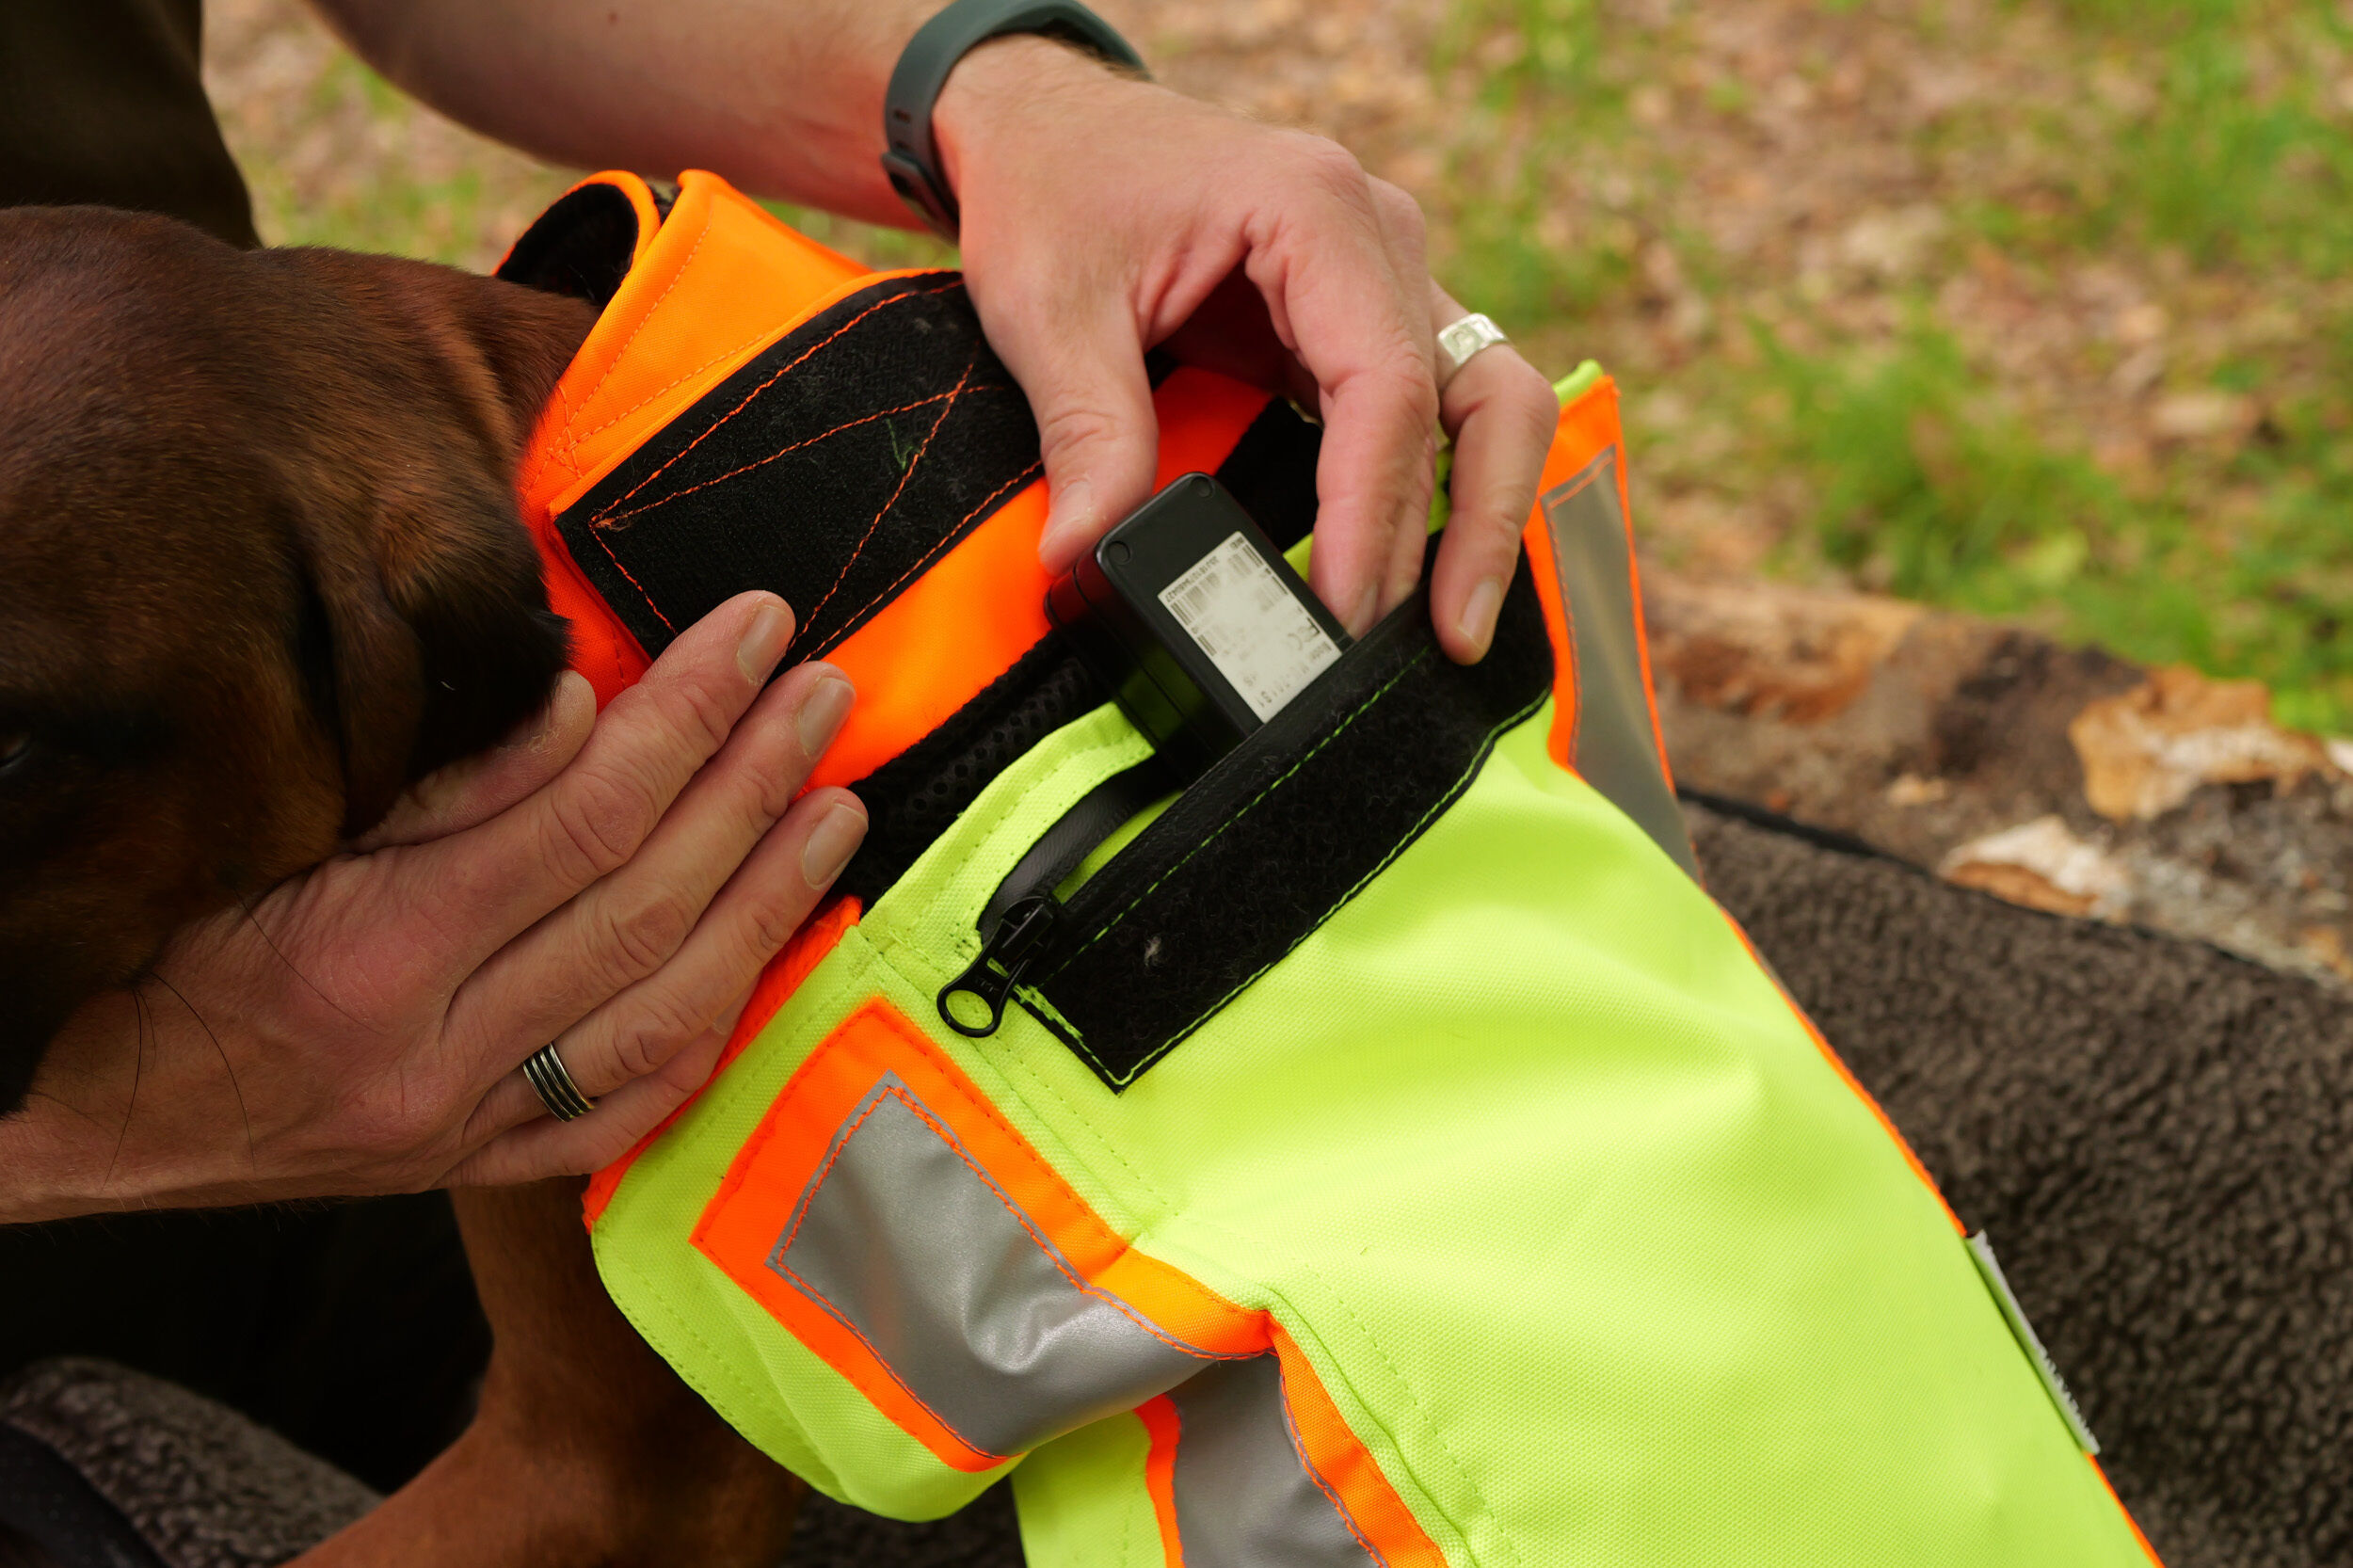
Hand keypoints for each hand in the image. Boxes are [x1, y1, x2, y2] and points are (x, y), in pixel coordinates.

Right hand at [0, 592, 866, 1221]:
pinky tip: (776, 958)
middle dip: (753, 784)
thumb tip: (581, 707)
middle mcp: (432, 1057)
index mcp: (367, 956)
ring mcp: (461, 1127)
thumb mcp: (258, 829)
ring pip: (665, 1017)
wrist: (53, 1114)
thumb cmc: (140, 938)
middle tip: (823, 691)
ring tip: (837, 803)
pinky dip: (711, 1035)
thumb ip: (429, 782)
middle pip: (646, 906)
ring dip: (768, 904)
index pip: (582, 816)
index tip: (754, 629)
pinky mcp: (470, 1168)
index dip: (687, 713)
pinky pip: (622, 1115)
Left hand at [937, 38, 1561, 661]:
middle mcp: (1376, 236)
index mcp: (1313, 210)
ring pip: (1487, 402)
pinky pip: (1435, 409)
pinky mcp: (1364, 318)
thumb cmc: (1053, 189)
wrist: (1046, 128)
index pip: (1385, 383)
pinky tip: (1416, 573)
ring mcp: (1385, 274)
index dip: (1374, 511)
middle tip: (1440, 643)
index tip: (1345, 610)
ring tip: (1450, 628)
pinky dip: (1438, 491)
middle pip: (1477, 396)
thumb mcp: (1048, 307)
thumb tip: (1086, 558)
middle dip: (1470, 529)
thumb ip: (1085, 431)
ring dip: (1482, 514)